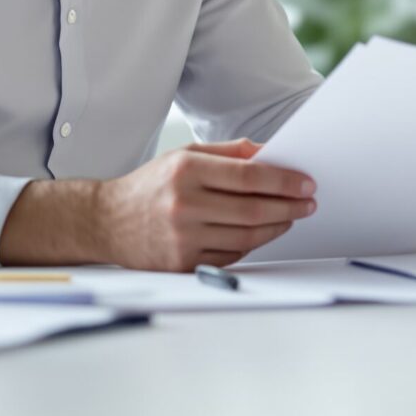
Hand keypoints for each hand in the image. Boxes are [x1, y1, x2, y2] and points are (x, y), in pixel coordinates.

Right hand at [0, 139, 310, 271]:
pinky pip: (231, 256)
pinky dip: (252, 245)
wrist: (106, 221)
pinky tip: (261, 233)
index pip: (249, 175)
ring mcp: (183, 238)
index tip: (307, 182)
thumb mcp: (185, 155)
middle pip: (253, 210)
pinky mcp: (183, 263)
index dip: (284, 180)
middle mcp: (184, 205)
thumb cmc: (151, 185)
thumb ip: (229, 152)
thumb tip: (273, 154)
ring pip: (247, 237)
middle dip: (289, 206)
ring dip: (277, 228)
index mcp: (186, 171)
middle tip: (308, 202)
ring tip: (290, 217)